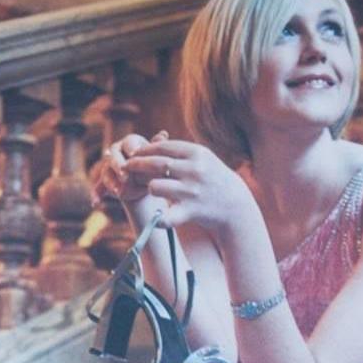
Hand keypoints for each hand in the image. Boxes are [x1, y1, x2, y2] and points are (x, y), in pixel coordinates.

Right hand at [91, 132, 164, 207]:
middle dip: (118, 165)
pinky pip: (98, 187)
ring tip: (119, 193)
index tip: (135, 154)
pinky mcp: (105, 181)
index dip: (131, 148)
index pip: (128, 142)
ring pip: (106, 173)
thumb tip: (163, 134)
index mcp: (130, 143)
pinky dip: (97, 194)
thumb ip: (157, 149)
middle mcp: (116, 152)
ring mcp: (109, 167)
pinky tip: (96, 202)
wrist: (148, 182)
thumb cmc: (155, 167)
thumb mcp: (158, 159)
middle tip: (124, 176)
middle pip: (113, 156)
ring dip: (111, 183)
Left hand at [122, 138, 256, 236]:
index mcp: (197, 153)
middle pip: (155, 164)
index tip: (134, 153)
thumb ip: (178, 151)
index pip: (163, 147)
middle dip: (136, 165)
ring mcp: (192, 191)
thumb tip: (149, 143)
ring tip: (151, 189)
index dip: (144, 150)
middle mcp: (195, 170)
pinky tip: (157, 217)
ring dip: (148, 188)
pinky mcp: (191, 211)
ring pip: (154, 187)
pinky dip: (158, 218)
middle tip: (126, 168)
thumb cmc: (212, 179)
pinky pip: (166, 216)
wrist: (235, 205)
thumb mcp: (202, 159)